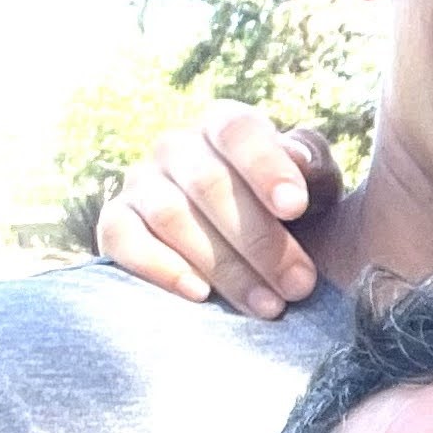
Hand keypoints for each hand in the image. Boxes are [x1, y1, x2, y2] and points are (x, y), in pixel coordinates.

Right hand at [97, 105, 340, 318]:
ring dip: (224, 266)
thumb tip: (298, 157)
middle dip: (259, 240)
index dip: (265, 166)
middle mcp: (176, 147)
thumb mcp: (314, 184)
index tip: (295, 207)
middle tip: (299, 284)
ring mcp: (141, 183)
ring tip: (268, 305)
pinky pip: (122, 238)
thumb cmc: (288, 209)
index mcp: (224, 126)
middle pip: (208, 183)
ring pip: (171, 216)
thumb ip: (312, 164)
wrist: (245, 248)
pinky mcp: (117, 221)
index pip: (237, 130)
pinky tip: (200, 294)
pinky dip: (161, 268)